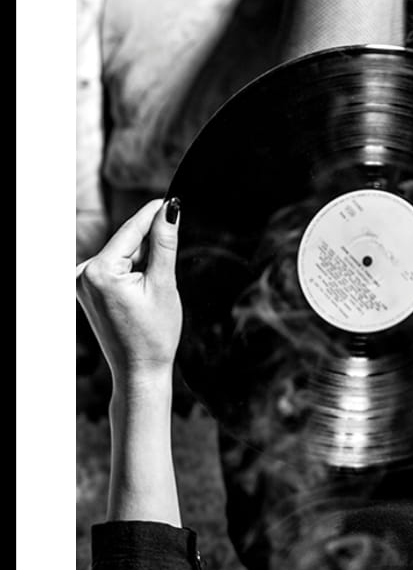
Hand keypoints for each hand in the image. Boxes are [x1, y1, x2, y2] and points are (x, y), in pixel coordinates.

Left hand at [76, 198, 181, 387]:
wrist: (139, 370)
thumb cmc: (154, 334)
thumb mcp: (164, 283)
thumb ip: (164, 242)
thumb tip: (170, 209)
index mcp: (99, 272)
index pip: (132, 229)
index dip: (155, 213)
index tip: (173, 199)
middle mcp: (83, 274)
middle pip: (127, 241)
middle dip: (150, 245)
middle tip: (168, 268)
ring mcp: (82, 282)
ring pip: (122, 253)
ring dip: (142, 260)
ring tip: (154, 290)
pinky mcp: (87, 288)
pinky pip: (115, 266)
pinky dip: (133, 270)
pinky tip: (143, 292)